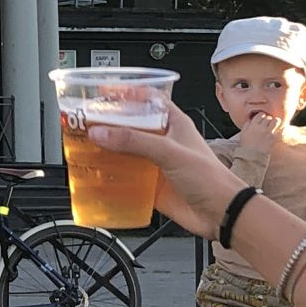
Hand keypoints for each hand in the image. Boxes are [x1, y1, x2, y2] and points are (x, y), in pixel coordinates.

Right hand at [88, 104, 241, 238]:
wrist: (220, 213)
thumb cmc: (210, 178)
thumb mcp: (170, 152)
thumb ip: (134, 141)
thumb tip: (101, 132)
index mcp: (173, 123)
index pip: (147, 100)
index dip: (127, 94)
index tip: (103, 93)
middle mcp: (163, 141)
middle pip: (131, 125)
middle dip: (109, 123)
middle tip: (86, 121)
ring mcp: (155, 163)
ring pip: (125, 151)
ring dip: (107, 149)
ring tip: (85, 146)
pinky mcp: (151, 185)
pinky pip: (126, 177)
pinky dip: (111, 175)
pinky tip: (98, 174)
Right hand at [237, 112, 283, 156]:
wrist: (251, 156)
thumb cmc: (245, 145)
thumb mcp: (242, 134)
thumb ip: (246, 125)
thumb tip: (250, 120)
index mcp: (253, 125)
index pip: (260, 115)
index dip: (262, 116)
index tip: (262, 119)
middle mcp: (261, 127)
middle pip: (268, 117)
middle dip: (268, 119)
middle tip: (268, 123)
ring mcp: (268, 133)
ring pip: (276, 121)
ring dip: (276, 122)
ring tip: (274, 125)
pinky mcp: (274, 139)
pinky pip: (281, 131)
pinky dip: (283, 130)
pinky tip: (283, 130)